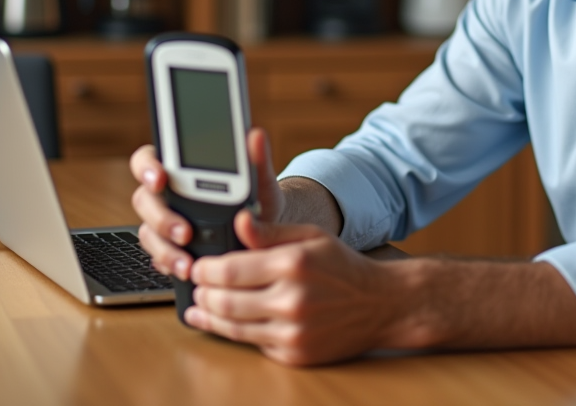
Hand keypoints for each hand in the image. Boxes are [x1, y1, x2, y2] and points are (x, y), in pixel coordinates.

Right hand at [129, 127, 283, 279]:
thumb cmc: (258, 197)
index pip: (148, 159)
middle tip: (185, 232)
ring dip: (165, 249)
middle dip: (160, 218)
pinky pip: (158, 258)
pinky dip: (170, 265)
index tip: (161, 179)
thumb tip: (256, 135)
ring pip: (147, 232)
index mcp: (179, 168)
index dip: (147, 167)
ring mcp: (164, 222)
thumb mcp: (260, 179)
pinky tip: (187, 271)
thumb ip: (256, 158)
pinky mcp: (170, 248)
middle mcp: (166, 194)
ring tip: (188, 264)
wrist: (265, 230)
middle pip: (143, 200)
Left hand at [184, 211, 404, 365]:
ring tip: (200, 307)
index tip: (197, 266)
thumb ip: (270, 230)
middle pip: (224, 300)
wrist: (380, 305)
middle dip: (202, 293)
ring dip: (209, 316)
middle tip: (195, 286)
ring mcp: (292, 331)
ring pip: (232, 326)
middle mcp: (291, 299)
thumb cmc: (342, 267)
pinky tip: (224, 323)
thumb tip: (239, 220)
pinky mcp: (294, 353)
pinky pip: (252, 343)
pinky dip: (233, 332)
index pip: (229, 269)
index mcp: (293, 264)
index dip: (204, 270)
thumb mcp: (310, 236)